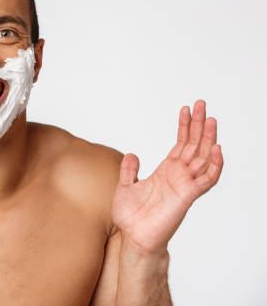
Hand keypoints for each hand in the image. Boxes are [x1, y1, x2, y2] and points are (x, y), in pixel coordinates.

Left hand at [111, 99, 223, 252]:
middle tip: (203, 104)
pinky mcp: (187, 196)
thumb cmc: (132, 217)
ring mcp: (184, 185)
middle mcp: (178, 176)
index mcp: (166, 171)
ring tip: (211, 120)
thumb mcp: (125, 186)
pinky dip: (214, 165)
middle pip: (194, 145)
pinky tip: (216, 149)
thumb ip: (129, 170)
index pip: (180, 144)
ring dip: (208, 139)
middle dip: (199, 125)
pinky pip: (206, 179)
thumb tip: (132, 154)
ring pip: (203, 158)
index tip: (186, 109)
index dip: (184, 126)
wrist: (133, 237)